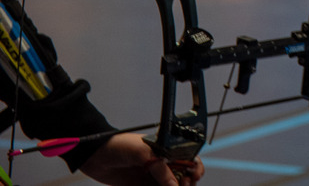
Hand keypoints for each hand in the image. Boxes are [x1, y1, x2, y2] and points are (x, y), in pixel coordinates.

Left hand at [78, 134, 203, 185]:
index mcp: (167, 149)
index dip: (195, 168)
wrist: (94, 156)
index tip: (193, 177)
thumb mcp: (144, 152)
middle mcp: (162, 163)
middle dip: (187, 182)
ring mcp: (151, 176)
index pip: (189, 158)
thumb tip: (174, 185)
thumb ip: (161, 168)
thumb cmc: (120, 145)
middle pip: (183, 176)